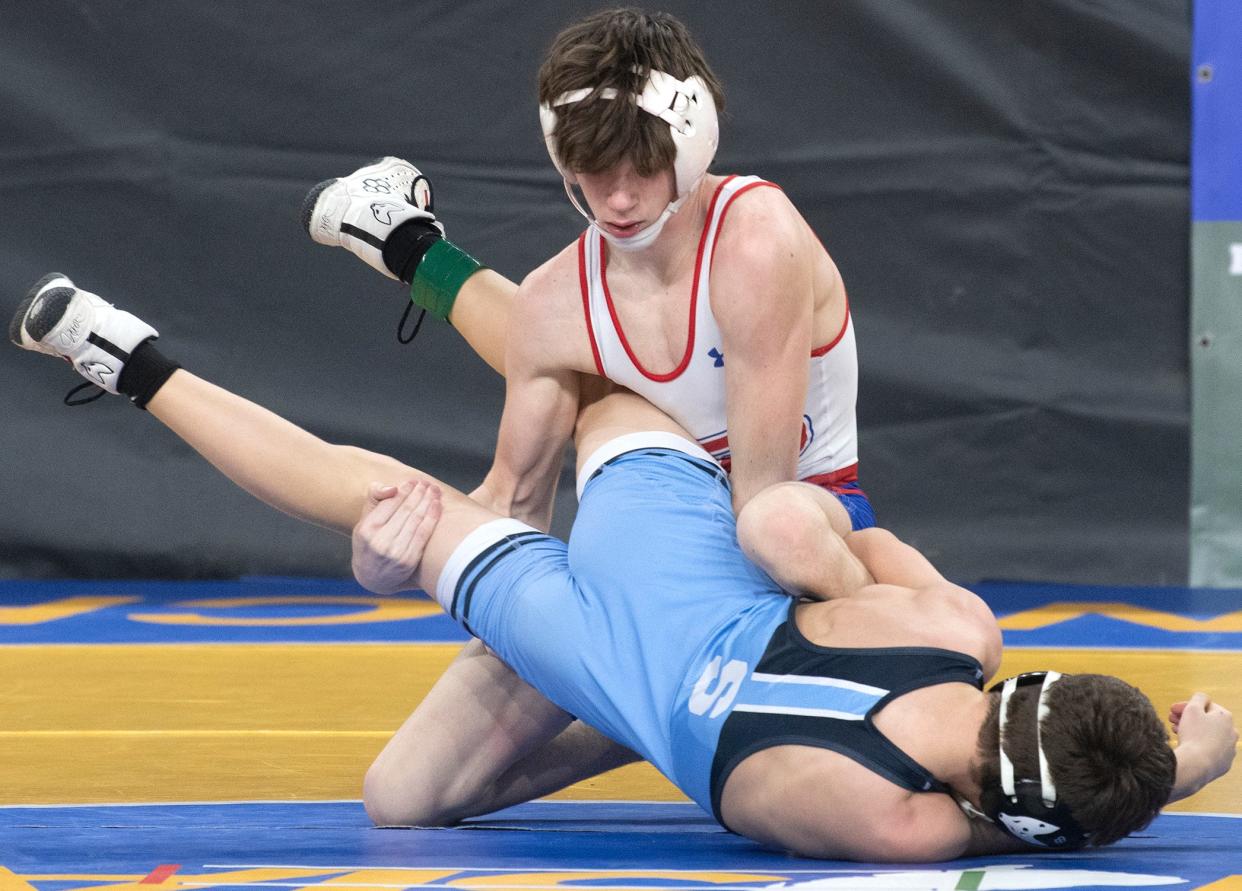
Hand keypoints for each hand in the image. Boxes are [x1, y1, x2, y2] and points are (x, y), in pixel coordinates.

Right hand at [352, 479, 441, 594]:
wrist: (372, 577)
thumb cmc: (369, 542)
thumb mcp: (364, 521)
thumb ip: (375, 498)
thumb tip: (393, 488)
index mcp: (367, 529)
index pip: (390, 503)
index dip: (404, 490)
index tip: (413, 481)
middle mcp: (380, 541)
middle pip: (406, 510)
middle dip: (419, 493)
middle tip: (427, 482)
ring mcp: (395, 553)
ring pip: (416, 520)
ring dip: (428, 501)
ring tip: (434, 490)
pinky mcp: (408, 561)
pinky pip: (424, 534)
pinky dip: (432, 517)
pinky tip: (437, 505)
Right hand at [1170, 692, 1236, 789]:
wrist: (1197, 765)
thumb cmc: (1194, 735)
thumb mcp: (1192, 708)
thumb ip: (1198, 697)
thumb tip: (1203, 697)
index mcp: (1225, 717)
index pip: (1204, 706)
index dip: (1185, 706)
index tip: (1172, 711)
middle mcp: (1231, 732)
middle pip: (1206, 721)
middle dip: (1188, 719)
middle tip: (1172, 721)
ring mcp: (1229, 749)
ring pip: (1208, 736)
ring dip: (1192, 732)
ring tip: (1176, 733)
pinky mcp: (1224, 763)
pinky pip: (1209, 750)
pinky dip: (1198, 746)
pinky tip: (1187, 746)